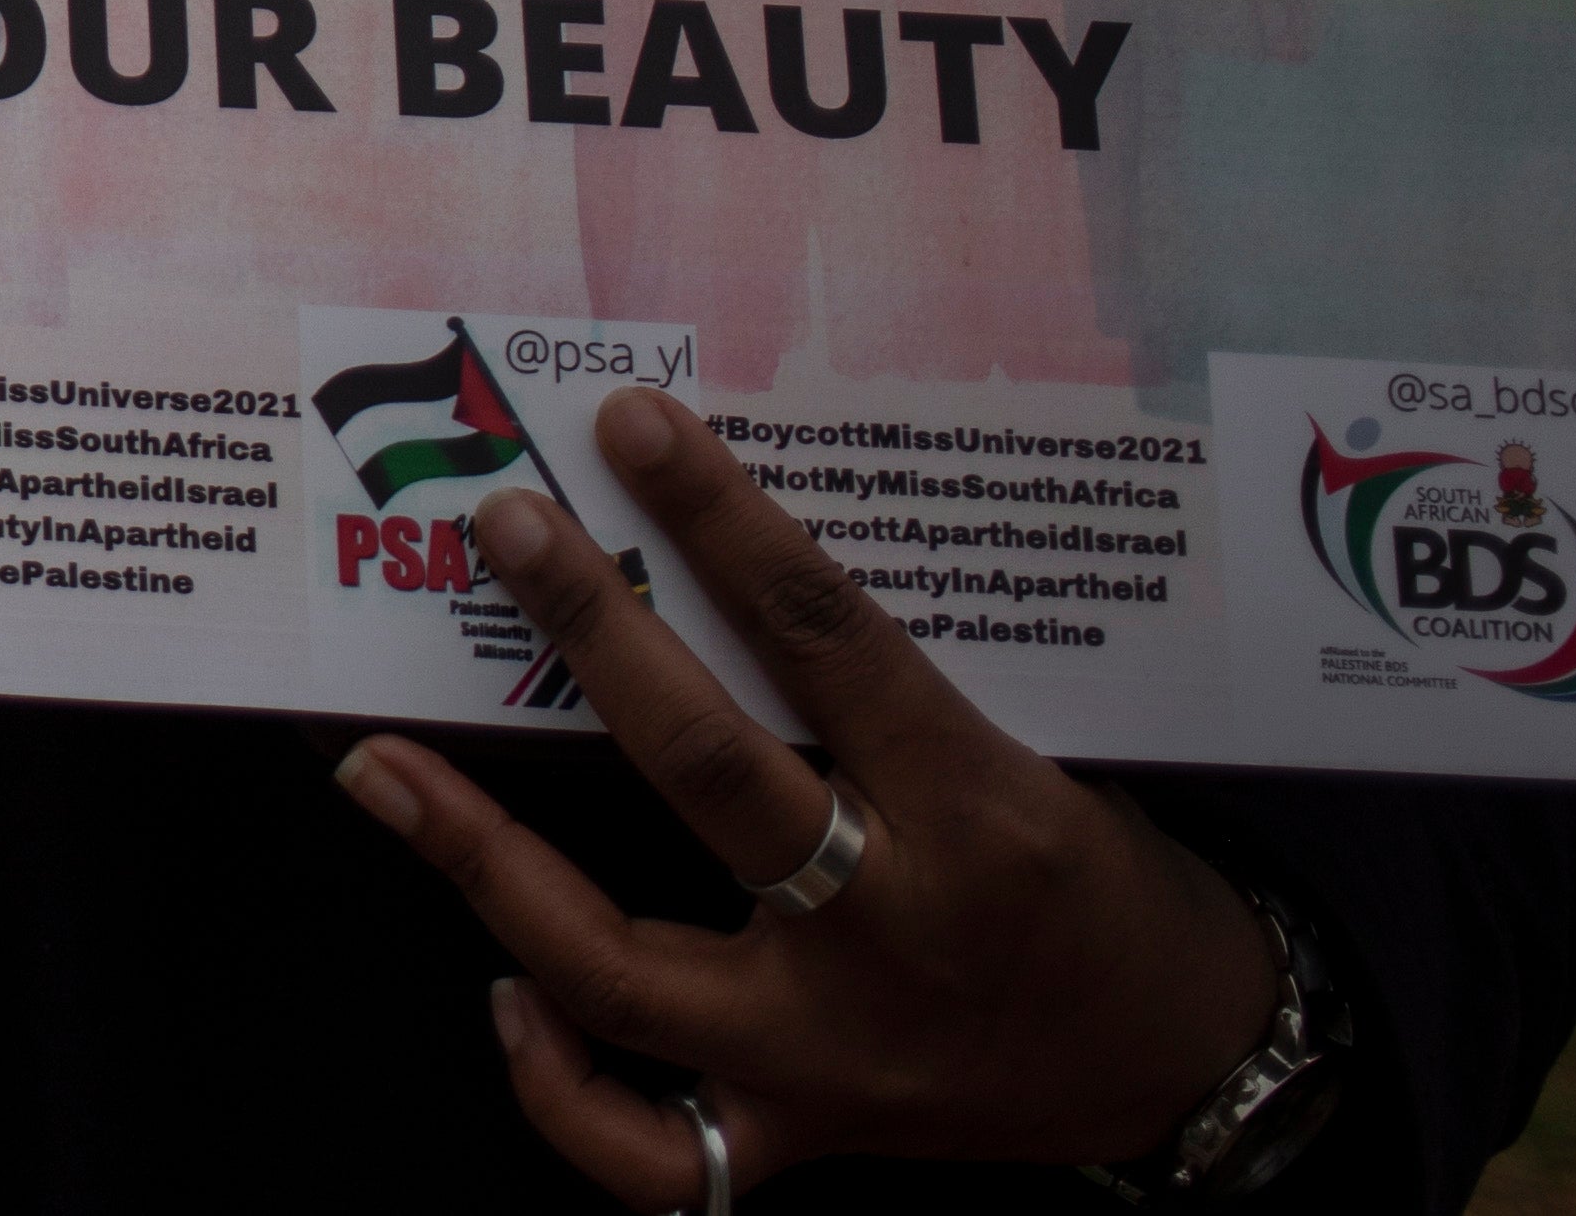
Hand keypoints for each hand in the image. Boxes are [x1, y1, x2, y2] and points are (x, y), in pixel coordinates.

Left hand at [332, 386, 1285, 1192]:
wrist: (1195, 1064)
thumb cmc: (1106, 887)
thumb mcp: (1037, 760)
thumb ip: (884, 695)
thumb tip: (718, 560)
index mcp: (981, 815)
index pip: (830, 640)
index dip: (725, 525)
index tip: (633, 431)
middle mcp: (896, 935)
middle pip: (708, 773)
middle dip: (595, 634)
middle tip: (503, 529)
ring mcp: (834, 1055)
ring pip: (620, 970)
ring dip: (484, 861)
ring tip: (380, 767)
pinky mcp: (807, 1137)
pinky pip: (651, 1145)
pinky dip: (557, 1082)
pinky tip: (505, 992)